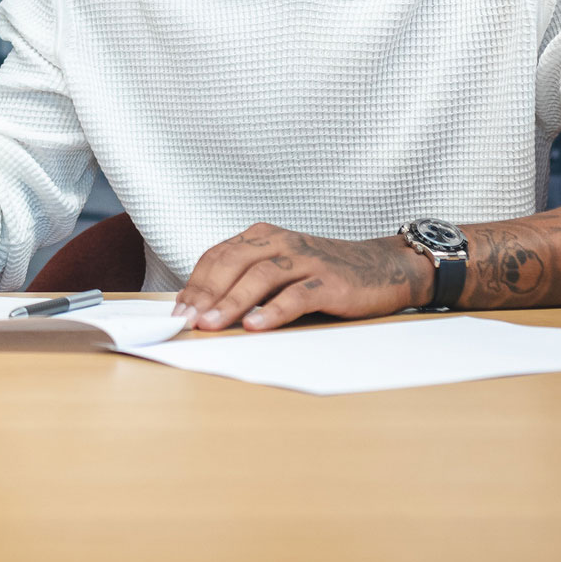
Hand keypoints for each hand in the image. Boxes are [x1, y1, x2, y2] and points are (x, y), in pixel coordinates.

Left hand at [171, 224, 431, 332]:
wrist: (383, 267)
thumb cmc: (324, 272)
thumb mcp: (281, 266)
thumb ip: (248, 279)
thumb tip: (204, 309)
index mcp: (263, 235)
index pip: (218, 256)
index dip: (194, 283)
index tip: (177, 310)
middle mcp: (281, 242)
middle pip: (232, 263)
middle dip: (205, 294)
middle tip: (186, 320)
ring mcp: (306, 260)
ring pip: (259, 277)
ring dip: (231, 302)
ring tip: (211, 325)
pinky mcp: (330, 281)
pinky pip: (297, 295)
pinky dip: (273, 310)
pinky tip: (256, 325)